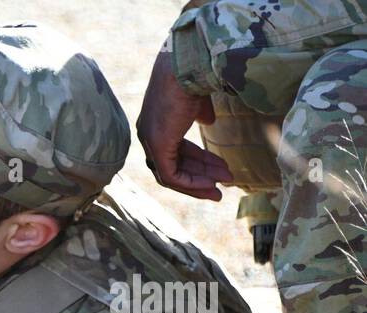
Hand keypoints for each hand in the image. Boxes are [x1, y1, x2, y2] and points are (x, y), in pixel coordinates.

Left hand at [136, 49, 232, 200]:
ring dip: (198, 182)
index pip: (175, 152)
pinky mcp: (157, 146)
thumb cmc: (195, 76)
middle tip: (222, 184)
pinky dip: (190, 182)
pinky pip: (171, 175)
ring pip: (171, 175)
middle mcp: (149, 134)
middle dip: (200, 175)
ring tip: (221, 188)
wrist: (188, 66)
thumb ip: (199, 113)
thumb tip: (208, 121)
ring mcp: (151, 141)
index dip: (198, 163)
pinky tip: (210, 183)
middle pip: (173, 166)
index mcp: (157, 123)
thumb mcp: (197, 99)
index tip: (220, 169)